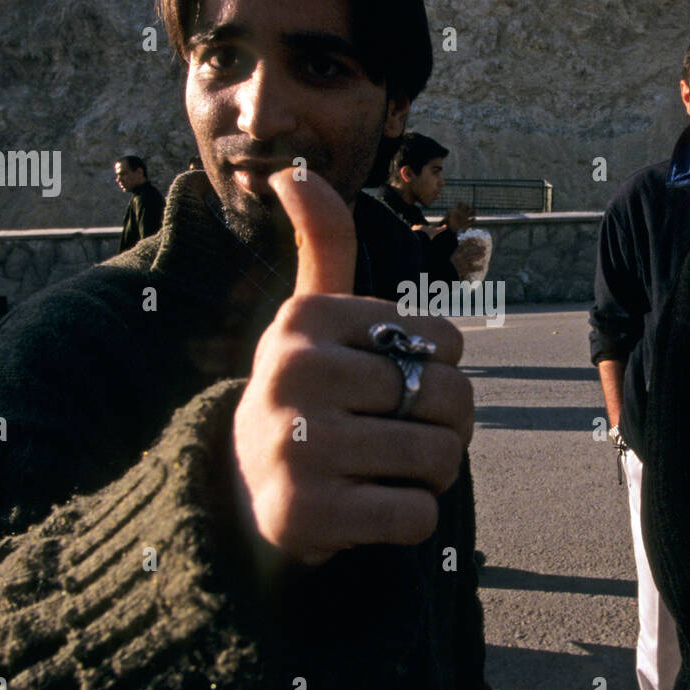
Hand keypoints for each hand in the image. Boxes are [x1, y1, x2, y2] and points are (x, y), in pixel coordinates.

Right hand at [232, 169, 474, 565]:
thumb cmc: (303, 394)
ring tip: (386, 471)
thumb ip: (321, 243)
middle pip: (450, 397)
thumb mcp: (309, 319)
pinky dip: (411, 519)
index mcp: (306, 317)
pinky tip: (371, 509)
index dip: (440, 370)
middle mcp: (293, 373)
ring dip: (431, 475)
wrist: (239, 492)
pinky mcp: (303, 515)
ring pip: (439, 458)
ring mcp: (296, 446)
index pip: (446, 340)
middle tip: (403, 438)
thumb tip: (294, 171)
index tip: (394, 385)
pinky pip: (415, 516)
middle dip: (446, 426)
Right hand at [450, 236, 487, 277]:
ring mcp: (460, 264)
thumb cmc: (449, 265)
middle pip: (469, 252)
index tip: (476, 239)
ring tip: (484, 254)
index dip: (470, 241)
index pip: (463, 245)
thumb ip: (458, 250)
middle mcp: (458, 257)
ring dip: (478, 256)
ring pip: (471, 259)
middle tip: (485, 248)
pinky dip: (477, 268)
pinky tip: (483, 267)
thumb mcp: (452, 256)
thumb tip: (464, 241)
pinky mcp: (462, 271)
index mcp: (455, 253)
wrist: (444, 274)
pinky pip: (471, 269)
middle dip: (478, 249)